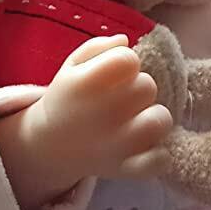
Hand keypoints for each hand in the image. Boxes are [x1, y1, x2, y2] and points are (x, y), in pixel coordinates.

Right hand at [0, 35, 171, 209]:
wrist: (49, 145)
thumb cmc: (67, 99)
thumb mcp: (72, 67)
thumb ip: (98, 47)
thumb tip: (125, 40)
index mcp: (87, 83)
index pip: (130, 59)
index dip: (127, 63)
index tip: (115, 73)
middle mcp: (103, 113)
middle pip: (148, 87)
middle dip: (138, 89)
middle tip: (123, 99)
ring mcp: (116, 144)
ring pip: (160, 121)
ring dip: (153, 118)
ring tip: (138, 121)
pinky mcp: (126, 169)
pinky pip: (160, 161)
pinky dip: (157, 156)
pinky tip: (143, 148)